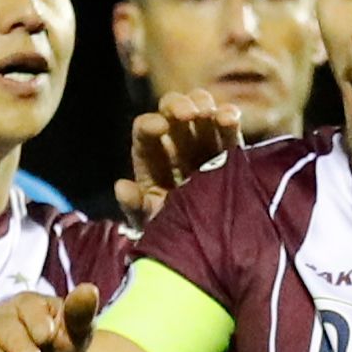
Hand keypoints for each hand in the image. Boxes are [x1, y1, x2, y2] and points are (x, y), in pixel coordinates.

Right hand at [0, 285, 100, 351]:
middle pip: (5, 326)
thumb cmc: (56, 346)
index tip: (46, 335)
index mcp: (28, 304)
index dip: (36, 320)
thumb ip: (81, 314)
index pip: (29, 306)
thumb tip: (90, 290)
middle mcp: (1, 317)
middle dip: (18, 345)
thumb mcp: (75, 333)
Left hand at [116, 93, 243, 222]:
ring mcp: (203, 144)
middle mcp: (175, 146)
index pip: (144, 133)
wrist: (208, 248)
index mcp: (151, 160)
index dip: (149, 125)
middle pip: (171, 111)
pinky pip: (228, 128)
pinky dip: (229, 117)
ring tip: (207, 112)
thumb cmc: (173, 233)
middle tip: (187, 114)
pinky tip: (229, 118)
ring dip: (202, 104)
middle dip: (177, 106)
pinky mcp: (229, 150)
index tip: (160, 127)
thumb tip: (122, 187)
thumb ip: (135, 207)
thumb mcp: (151, 225)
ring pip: (200, 110)